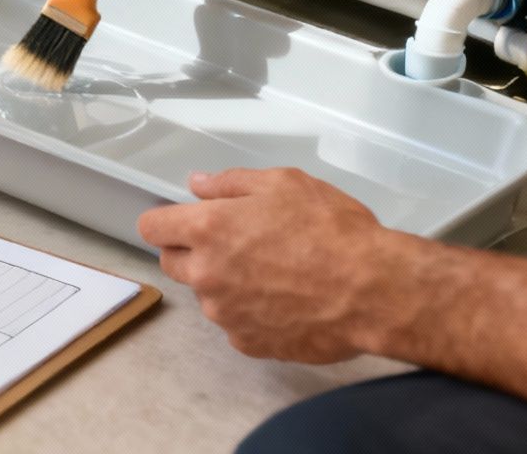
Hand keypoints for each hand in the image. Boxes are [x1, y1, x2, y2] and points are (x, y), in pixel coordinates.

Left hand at [137, 168, 397, 363]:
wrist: (373, 292)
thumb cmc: (331, 228)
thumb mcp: (284, 183)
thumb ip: (230, 183)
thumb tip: (197, 184)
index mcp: (208, 230)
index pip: (152, 228)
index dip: (167, 221)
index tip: (187, 220)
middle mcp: (206, 275)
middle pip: (173, 263)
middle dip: (192, 251)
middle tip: (237, 243)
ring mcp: (225, 315)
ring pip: (208, 295)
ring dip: (226, 284)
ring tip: (274, 273)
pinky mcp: (248, 344)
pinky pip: (235, 324)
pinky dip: (251, 312)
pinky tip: (286, 301)